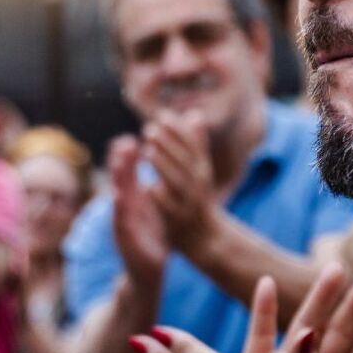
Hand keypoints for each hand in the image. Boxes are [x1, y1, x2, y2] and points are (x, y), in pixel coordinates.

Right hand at [109, 135, 168, 289]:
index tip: (131, 136)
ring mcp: (123, 222)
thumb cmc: (153, 236)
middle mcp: (126, 207)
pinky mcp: (124, 238)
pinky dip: (118, 207)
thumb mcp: (156, 208)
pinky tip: (118, 196)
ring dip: (117, 179)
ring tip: (119, 162)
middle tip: (124, 141)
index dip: (128, 155)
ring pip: (118, 195)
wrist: (149, 270)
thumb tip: (161, 164)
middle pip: (121, 179)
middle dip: (121, 161)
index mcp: (134, 199)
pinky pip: (120, 220)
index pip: (128, 173)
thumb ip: (156, 185)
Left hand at [144, 111, 220, 251]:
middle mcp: (196, 186)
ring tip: (147, 151)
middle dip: (168, 145)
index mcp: (201, 171)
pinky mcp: (176, 222)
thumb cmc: (200, 199)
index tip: (162, 116)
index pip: (192, 147)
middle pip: (183, 163)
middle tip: (149, 129)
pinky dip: (159, 199)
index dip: (178, 131)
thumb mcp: (201, 170)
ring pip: (176, 184)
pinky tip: (146, 186)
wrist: (207, 238)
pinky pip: (168, 210)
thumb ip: (197, 143)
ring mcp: (187, 204)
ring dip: (163, 167)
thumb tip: (195, 114)